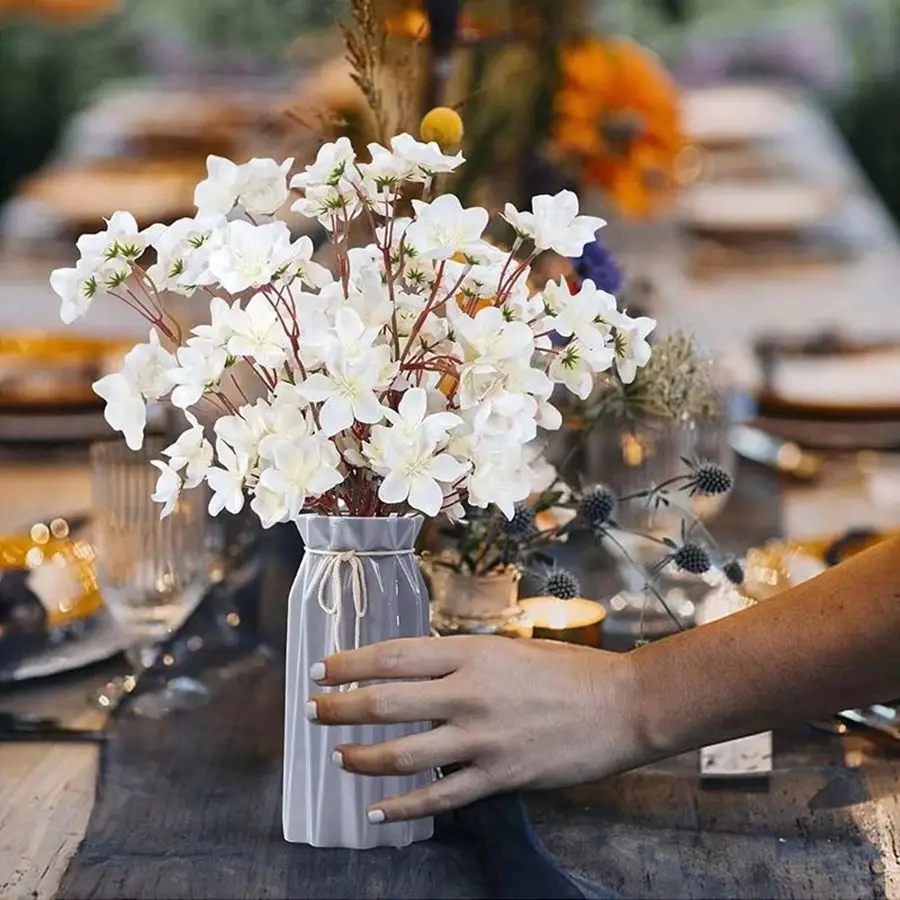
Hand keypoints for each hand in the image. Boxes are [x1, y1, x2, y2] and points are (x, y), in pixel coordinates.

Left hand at [307, 636, 639, 822]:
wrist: (623, 705)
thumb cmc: (569, 669)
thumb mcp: (509, 648)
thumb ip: (463, 660)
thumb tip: (417, 670)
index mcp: (472, 653)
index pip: (393, 656)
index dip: (350, 663)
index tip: (321, 669)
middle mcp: (469, 693)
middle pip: (384, 702)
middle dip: (339, 707)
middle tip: (311, 710)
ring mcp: (482, 738)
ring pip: (401, 753)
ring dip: (359, 756)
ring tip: (337, 756)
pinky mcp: (500, 776)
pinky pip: (439, 797)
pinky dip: (401, 805)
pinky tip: (376, 810)